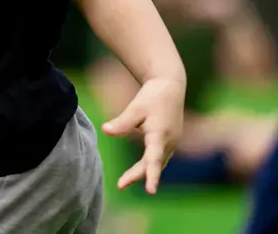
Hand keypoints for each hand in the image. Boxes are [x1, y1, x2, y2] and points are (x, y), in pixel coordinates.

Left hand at [101, 77, 184, 194]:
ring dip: (143, 172)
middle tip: (120, 185)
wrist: (169, 85)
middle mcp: (169, 142)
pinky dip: (150, 165)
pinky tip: (139, 170)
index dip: (152, 176)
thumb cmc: (152, 96)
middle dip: (137, 175)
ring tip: (124, 181)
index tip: (150, 191)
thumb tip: (105, 130)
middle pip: (153, 164)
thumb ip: (122, 122)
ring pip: (158, 162)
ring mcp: (172, 142)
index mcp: (160, 134)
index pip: (154, 160)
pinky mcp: (171, 140)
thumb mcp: (135, 108)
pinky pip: (160, 157)